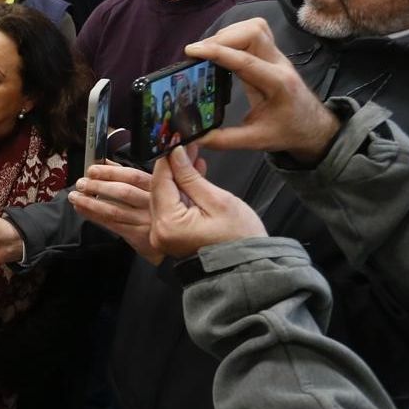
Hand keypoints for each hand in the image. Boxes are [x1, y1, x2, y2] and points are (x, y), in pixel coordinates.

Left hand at [68, 163, 163, 263]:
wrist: (180, 239)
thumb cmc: (165, 209)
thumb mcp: (156, 188)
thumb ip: (130, 175)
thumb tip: (106, 162)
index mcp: (157, 188)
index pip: (132, 176)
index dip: (110, 172)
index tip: (92, 169)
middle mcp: (152, 204)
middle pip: (122, 192)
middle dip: (98, 186)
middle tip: (81, 182)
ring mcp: (145, 221)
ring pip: (114, 210)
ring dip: (91, 202)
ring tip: (75, 196)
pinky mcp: (138, 236)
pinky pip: (112, 225)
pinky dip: (94, 216)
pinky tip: (82, 210)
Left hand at [149, 146, 266, 256]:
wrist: (248, 266)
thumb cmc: (240, 238)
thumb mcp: (217, 201)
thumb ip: (191, 177)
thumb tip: (176, 154)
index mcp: (168, 225)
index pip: (160, 182)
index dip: (168, 159)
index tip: (175, 141)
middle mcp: (159, 232)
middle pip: (160, 190)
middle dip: (174, 167)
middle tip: (187, 148)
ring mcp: (163, 236)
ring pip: (166, 197)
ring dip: (179, 178)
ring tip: (194, 158)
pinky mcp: (171, 236)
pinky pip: (172, 208)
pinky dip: (182, 193)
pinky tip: (193, 176)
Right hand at [186, 18, 339, 162]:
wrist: (314, 127)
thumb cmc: (289, 131)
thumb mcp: (257, 141)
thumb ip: (225, 140)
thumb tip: (196, 138)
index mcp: (277, 84)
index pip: (245, 60)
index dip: (217, 52)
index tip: (192, 51)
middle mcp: (279, 64)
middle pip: (252, 33)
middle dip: (221, 39)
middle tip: (199, 55)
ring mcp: (277, 56)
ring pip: (254, 27)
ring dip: (228, 34)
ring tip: (208, 51)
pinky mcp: (272, 53)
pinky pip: (255, 31)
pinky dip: (235, 34)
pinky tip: (223, 50)